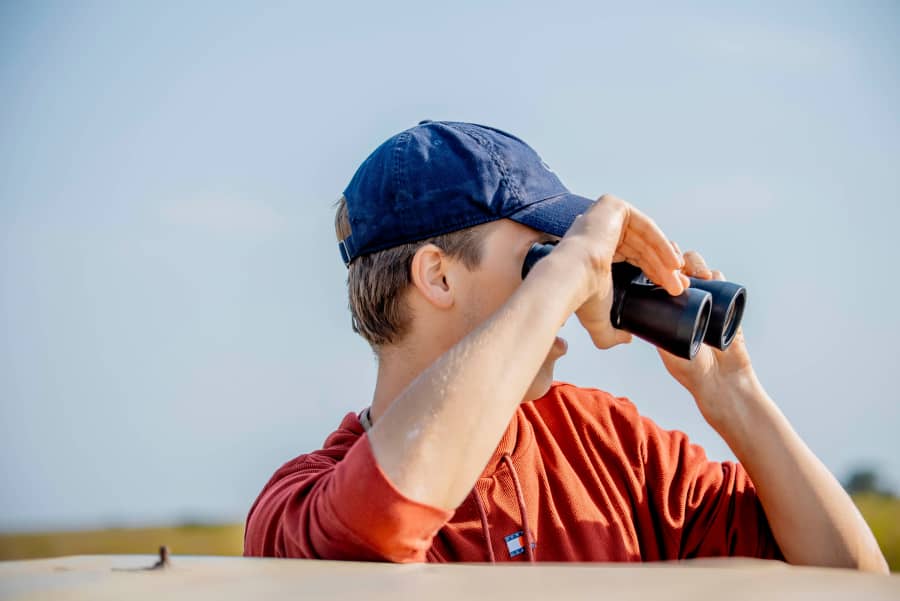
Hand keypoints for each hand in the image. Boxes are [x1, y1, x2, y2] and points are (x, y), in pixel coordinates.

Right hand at [551, 194, 688, 349]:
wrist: (573, 279)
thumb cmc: (582, 297)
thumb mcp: (599, 320)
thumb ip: (610, 333)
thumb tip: (625, 339)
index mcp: (594, 250)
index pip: (633, 258)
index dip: (654, 273)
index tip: (671, 289)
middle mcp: (598, 230)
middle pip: (642, 247)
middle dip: (663, 268)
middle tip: (678, 287)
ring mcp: (604, 215)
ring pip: (646, 237)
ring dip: (666, 259)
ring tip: (679, 279)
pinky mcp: (613, 206)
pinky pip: (645, 225)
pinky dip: (662, 243)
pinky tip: (674, 263)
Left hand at [656, 248, 757, 427]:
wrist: (721, 380)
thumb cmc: (690, 370)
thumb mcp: (666, 349)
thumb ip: (655, 333)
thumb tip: (635, 315)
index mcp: (666, 306)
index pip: (658, 277)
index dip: (655, 265)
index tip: (654, 263)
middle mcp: (685, 298)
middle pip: (678, 266)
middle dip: (676, 259)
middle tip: (676, 266)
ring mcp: (706, 298)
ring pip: (699, 269)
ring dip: (697, 265)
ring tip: (697, 274)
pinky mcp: (726, 303)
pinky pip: (721, 282)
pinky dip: (717, 275)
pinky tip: (712, 277)